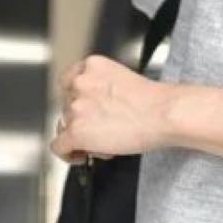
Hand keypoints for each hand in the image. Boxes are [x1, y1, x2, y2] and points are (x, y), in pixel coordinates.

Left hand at [50, 54, 169, 164]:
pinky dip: (68, 154)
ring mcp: (76, 106)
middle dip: (83, 120)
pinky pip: (58, 147)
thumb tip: (91, 111)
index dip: (76, 100)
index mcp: (91, 65)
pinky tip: (81, 157)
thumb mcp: (121, 79)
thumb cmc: (153, 101)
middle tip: (102, 131)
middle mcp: (79, 83)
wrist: (164, 113)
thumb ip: (100, 88)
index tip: (83, 111)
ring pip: (65, 126)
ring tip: (104, 143)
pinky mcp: (76, 131)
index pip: (68, 82)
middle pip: (67, 106)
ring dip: (81, 136)